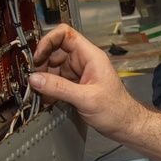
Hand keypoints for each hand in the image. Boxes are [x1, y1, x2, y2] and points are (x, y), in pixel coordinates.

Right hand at [28, 24, 145, 136]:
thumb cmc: (117, 110)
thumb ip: (59, 88)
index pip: (65, 35)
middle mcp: (84, 62)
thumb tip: (36, 79)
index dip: (48, 41)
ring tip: (40, 92)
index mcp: (90, 56)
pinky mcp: (76, 86)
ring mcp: (79, 73)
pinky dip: (50, 89)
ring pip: (54, 67)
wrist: (125, 126)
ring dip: (44, 79)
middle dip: (43, 64)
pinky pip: (57, 81)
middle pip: (55, 51)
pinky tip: (47, 99)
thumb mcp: (86, 98)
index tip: (38, 56)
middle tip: (35, 78)